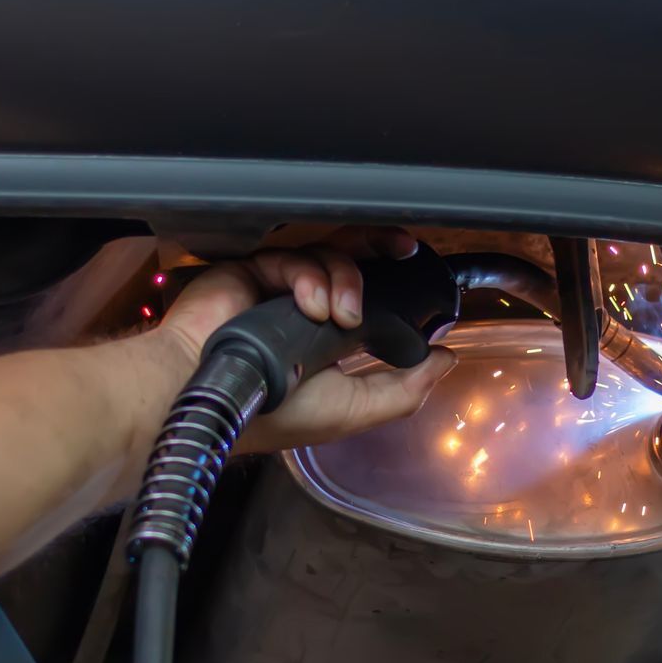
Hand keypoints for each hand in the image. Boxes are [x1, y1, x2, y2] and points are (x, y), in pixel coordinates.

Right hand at [152, 227, 455, 452]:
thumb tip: (446, 362)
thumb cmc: (273, 413)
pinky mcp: (252, 272)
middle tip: (401, 249)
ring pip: (325, 258)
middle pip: (350, 260)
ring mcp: (277, 290)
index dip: (393, 281)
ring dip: (344, 281)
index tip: (416, 271)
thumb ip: (404, 390)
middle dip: (379, 250)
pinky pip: (291, 258)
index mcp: (329, 340)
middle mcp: (305, 310)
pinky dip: (307, 277)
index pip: (368, 295)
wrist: (215, 396)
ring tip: (340, 315)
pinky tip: (309, 305)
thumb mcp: (353, 410)